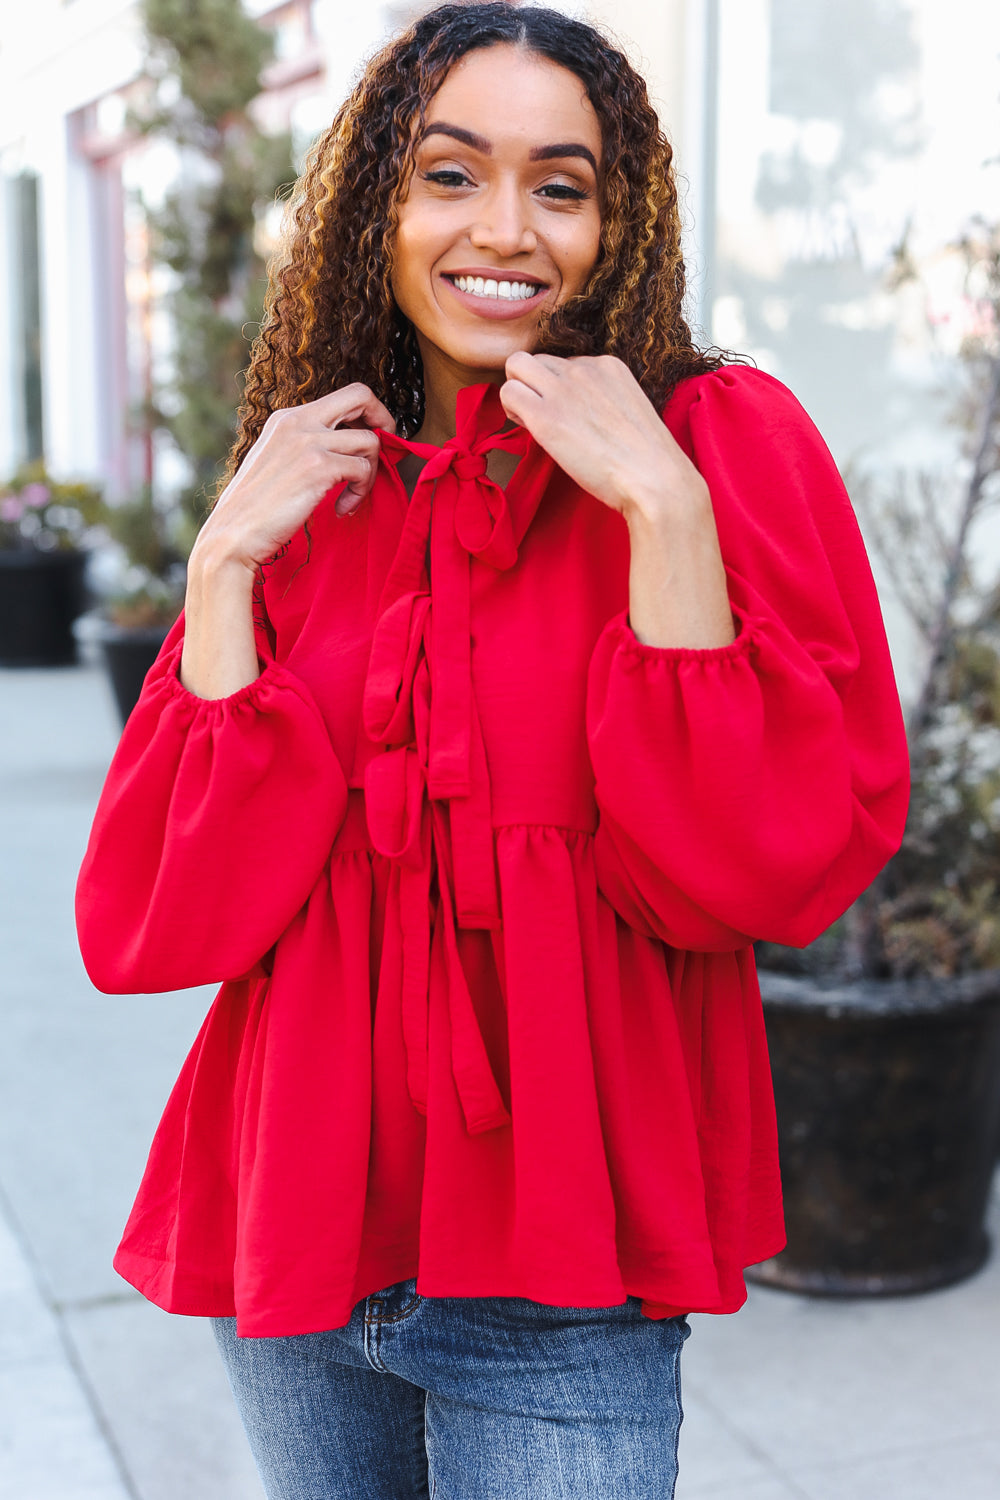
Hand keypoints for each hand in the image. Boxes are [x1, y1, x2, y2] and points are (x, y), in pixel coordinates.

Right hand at [192, 383, 395, 578]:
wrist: (232, 534)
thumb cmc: (256, 508)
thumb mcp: (278, 461)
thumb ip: (306, 446)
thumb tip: (346, 447)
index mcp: (286, 418)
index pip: (343, 396)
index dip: (367, 414)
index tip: (370, 441)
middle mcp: (298, 421)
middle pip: (361, 395)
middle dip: (384, 421)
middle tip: (385, 451)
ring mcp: (308, 441)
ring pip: (370, 440)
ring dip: (370, 473)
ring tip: (351, 496)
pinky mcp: (318, 467)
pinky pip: (363, 469)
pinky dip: (360, 492)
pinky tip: (341, 509)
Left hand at [502, 352, 733, 649]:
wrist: (655, 479)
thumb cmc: (646, 460)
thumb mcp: (628, 412)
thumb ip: (601, 401)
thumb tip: (577, 413)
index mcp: (608, 365)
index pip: (566, 362)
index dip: (559, 388)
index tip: (569, 414)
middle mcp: (584, 368)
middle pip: (538, 360)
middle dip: (534, 385)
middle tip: (541, 416)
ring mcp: (563, 389)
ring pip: (516, 366)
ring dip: (518, 392)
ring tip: (531, 421)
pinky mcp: (546, 415)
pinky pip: (508, 392)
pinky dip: (511, 410)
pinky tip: (528, 430)